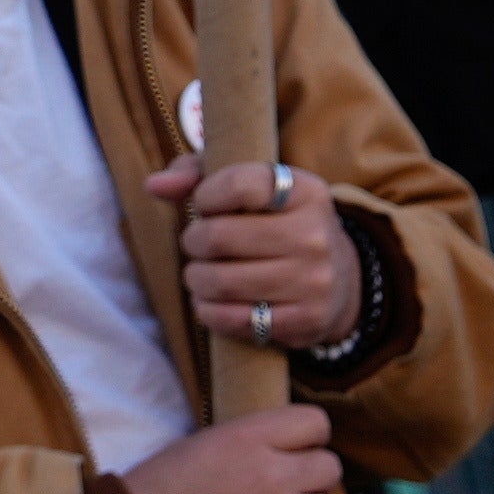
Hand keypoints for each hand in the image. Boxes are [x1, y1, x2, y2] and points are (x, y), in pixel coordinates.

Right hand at [119, 407, 348, 493]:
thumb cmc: (155, 492)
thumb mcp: (201, 444)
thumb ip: (248, 442)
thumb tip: (282, 449)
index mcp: (248, 436)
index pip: (317, 422)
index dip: (309, 440)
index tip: (295, 455)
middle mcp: (270, 473)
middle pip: (331, 468)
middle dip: (313, 482)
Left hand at [149, 153, 360, 353]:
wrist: (338, 279)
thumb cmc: (275, 222)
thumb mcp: (249, 185)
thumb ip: (197, 173)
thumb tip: (155, 186)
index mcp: (305, 191)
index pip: (239, 184)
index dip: (206, 195)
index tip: (205, 204)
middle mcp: (315, 234)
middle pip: (219, 236)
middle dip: (193, 241)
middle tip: (197, 244)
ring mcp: (314, 281)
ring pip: (221, 281)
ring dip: (196, 279)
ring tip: (200, 274)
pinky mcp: (306, 320)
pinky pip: (235, 320)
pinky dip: (209, 312)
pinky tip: (210, 302)